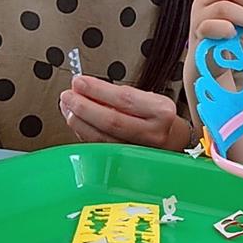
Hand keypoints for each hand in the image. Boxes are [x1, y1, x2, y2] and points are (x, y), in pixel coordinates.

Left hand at [59, 75, 187, 149]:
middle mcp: (152, 133)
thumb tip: (86, 89)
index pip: (124, 99)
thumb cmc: (159, 117)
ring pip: (101, 137)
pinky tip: (76, 121)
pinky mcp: (127, 161)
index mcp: (161, 112)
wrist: (175, 142)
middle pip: (111, 120)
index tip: (80, 82)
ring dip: (79, 121)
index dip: (98, 90)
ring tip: (67, 107)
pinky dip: (84, 133)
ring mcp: (139, 151)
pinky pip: (99, 147)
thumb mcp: (150, 99)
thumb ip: (121, 96)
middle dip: (83, 106)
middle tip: (68, 95)